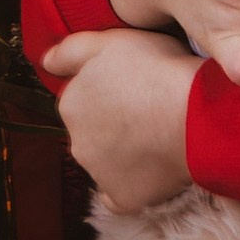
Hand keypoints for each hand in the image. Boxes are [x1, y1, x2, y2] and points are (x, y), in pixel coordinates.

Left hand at [43, 28, 201, 210]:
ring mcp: (99, 174)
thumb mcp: (108, 41)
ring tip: (157, 134)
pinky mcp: (123, 198)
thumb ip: (70, 50)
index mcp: (70, 104)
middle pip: (91, 131)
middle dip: (111, 123)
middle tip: (147, 109)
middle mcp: (76, 142)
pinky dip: (130, 186)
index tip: (131, 85)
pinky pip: (119, 195)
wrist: (193, 116)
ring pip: (104, 162)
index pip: (81, 98)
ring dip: (122, 152)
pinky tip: (148, 171)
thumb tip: (46, 61)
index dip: (106, 90)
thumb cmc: (156, 71)